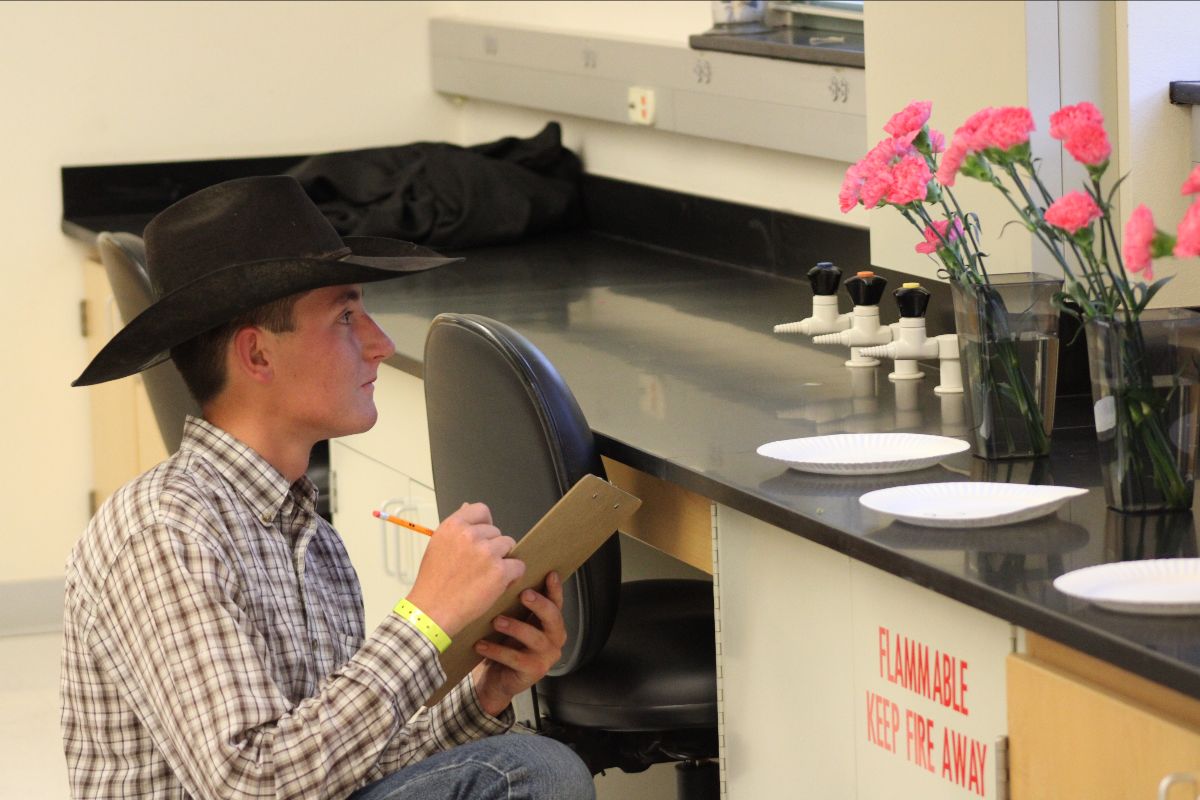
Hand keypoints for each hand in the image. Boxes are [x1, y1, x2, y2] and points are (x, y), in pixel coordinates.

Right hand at [404, 503, 523, 635]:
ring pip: (508, 545)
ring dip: (502, 559)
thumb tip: (467, 507)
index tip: (482, 537)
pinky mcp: (499, 571)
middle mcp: (470, 535)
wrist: (432, 611)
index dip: (484, 524)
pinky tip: (498, 584)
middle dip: (491, 547)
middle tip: (478, 565)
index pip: (481, 510)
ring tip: (486, 575)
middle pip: (496, 532)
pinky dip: (512, 576)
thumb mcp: (437, 545)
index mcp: (453, 526)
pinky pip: (518, 566)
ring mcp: (486, 552)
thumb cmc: (433, 582)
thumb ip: (456, 527)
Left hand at [471, 571, 566, 716]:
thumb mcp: (514, 622)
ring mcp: (546, 657)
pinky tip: (480, 645)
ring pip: (535, 637)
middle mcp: (554, 639)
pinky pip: (515, 659)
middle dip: (539, 604)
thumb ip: (517, 605)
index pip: (557, 603)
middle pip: (553, 618)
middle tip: (524, 594)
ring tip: (496, 620)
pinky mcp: (534, 672)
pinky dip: (496, 650)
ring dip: (515, 627)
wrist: (497, 680)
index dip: (555, 589)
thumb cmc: (505, 645)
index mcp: (552, 624)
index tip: (549, 574)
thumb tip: (505, 576)